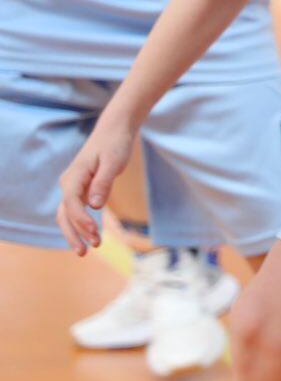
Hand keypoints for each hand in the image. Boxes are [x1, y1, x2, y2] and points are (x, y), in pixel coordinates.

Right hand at [58, 117, 139, 254]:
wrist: (115, 129)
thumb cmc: (115, 143)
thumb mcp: (113, 161)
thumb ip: (104, 182)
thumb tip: (94, 206)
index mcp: (74, 175)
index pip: (71, 203)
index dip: (80, 220)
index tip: (94, 233)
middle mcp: (70, 182)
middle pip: (64, 213)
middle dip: (73, 233)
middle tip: (86, 251)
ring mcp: (74, 186)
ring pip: (67, 214)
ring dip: (75, 232)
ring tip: (87, 249)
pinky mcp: (82, 188)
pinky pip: (77, 210)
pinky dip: (80, 224)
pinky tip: (90, 235)